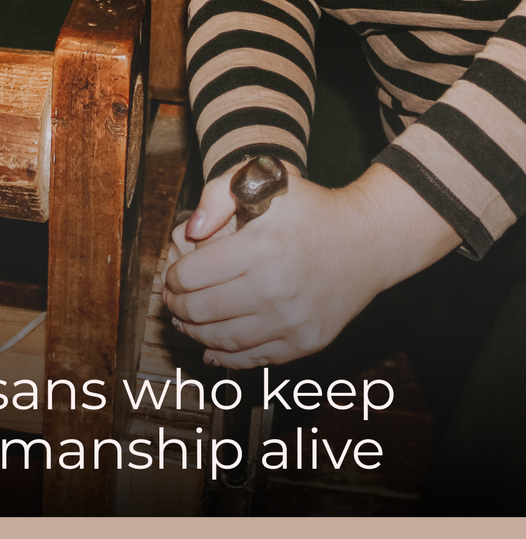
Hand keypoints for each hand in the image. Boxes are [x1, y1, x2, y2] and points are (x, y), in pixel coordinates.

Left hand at [162, 163, 460, 367]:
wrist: (368, 240)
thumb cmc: (310, 208)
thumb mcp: (264, 181)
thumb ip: (217, 195)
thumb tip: (190, 230)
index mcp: (260, 247)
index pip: (192, 275)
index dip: (172, 277)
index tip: (170, 276)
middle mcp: (276, 288)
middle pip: (202, 310)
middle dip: (176, 306)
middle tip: (170, 300)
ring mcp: (293, 320)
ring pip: (224, 339)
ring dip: (194, 333)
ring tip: (183, 323)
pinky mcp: (307, 341)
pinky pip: (256, 358)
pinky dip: (226, 358)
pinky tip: (210, 350)